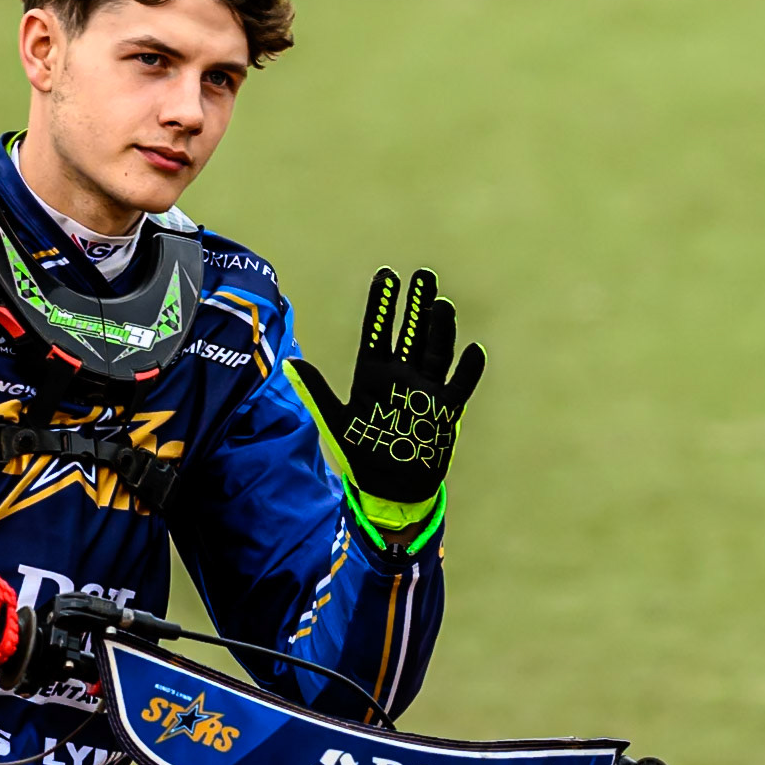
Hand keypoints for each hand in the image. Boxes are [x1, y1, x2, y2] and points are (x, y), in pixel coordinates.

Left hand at [285, 267, 484, 530]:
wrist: (390, 489)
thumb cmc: (362, 453)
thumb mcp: (336, 421)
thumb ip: (316, 391)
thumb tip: (290, 362)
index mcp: (373, 374)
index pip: (378, 331)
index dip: (382, 304)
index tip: (387, 275)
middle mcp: (402, 376)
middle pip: (412, 333)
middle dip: (417, 305)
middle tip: (424, 275)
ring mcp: (426, 391)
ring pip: (436, 351)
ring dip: (440, 329)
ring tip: (441, 303)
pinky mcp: (445, 411)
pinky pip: (460, 386)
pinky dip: (468, 370)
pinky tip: (474, 350)